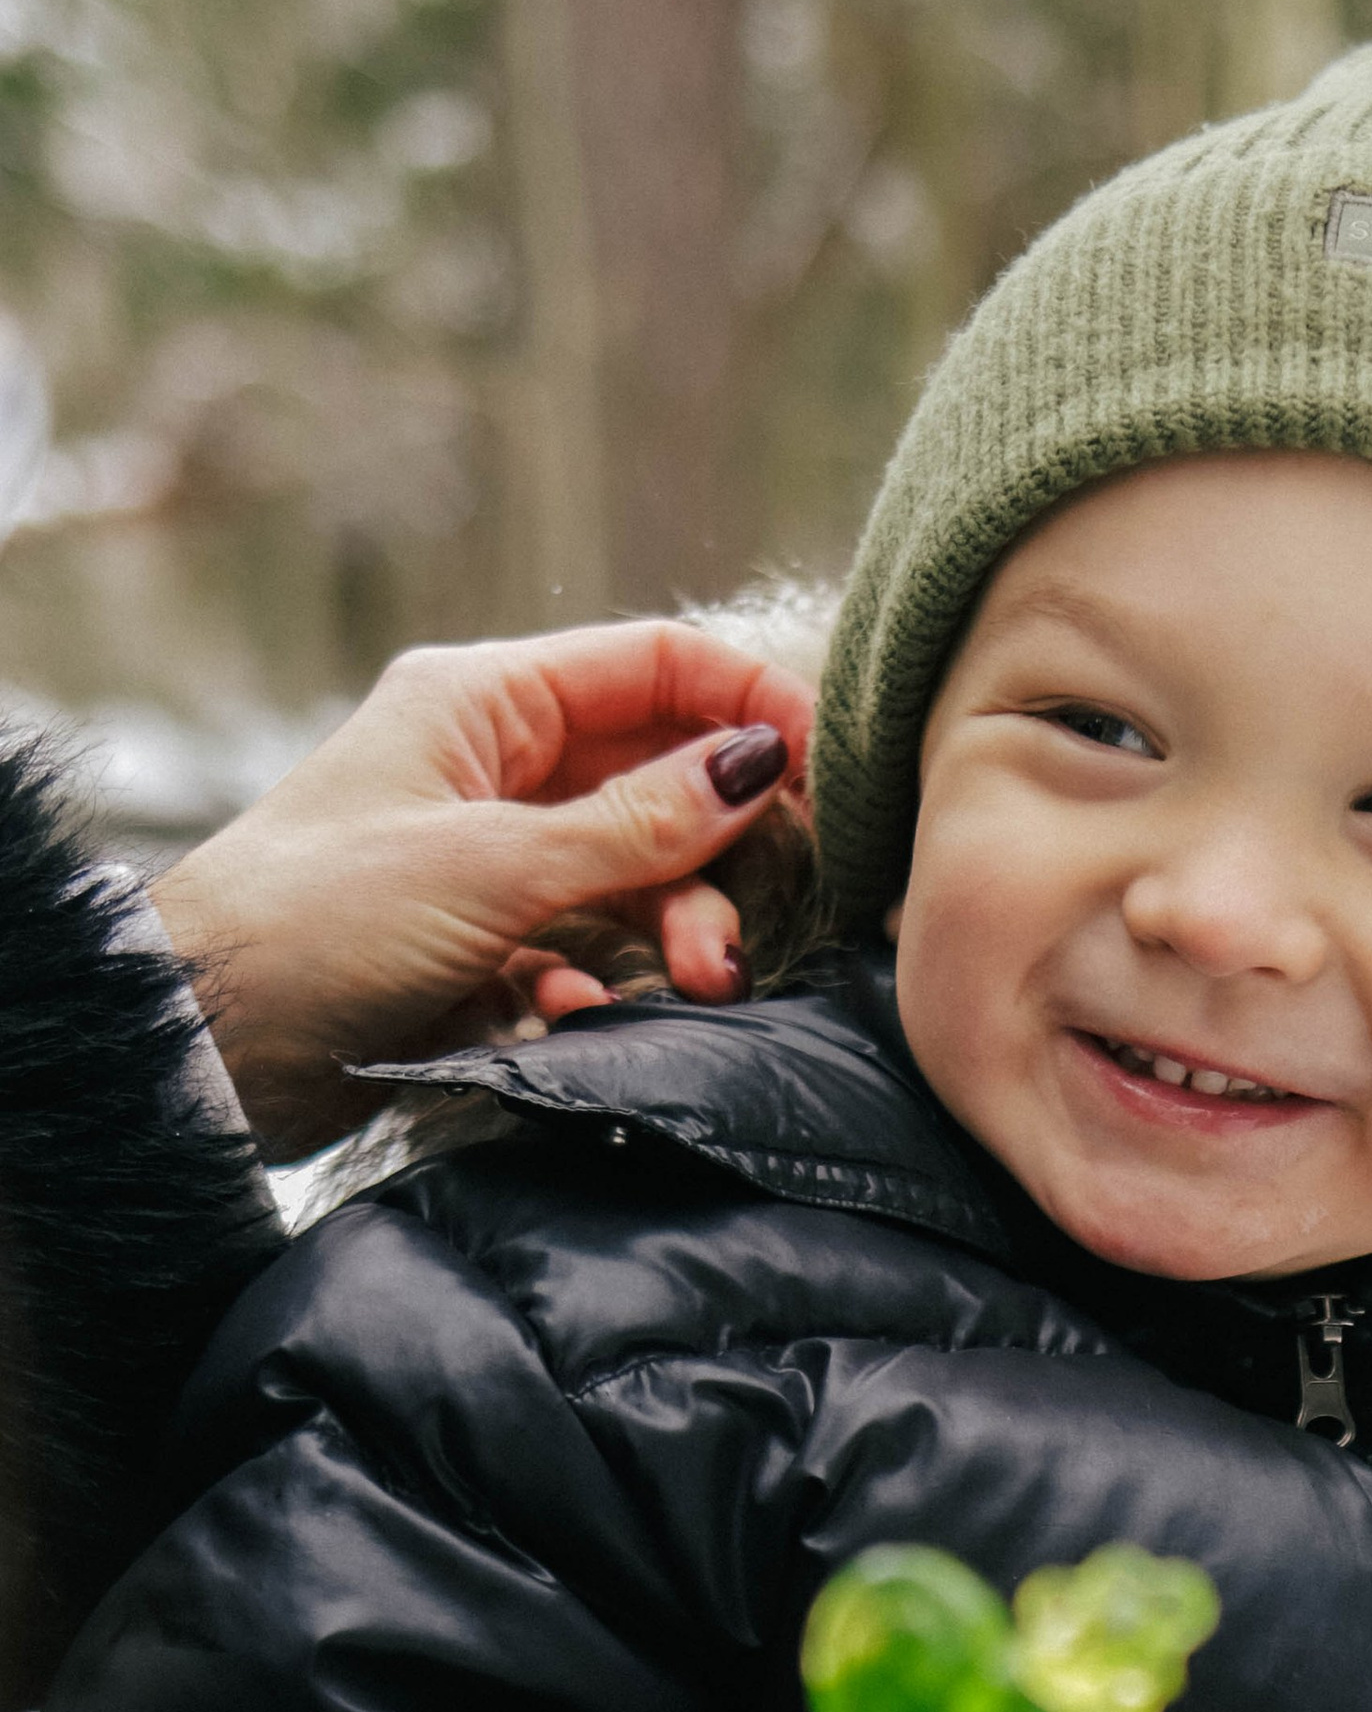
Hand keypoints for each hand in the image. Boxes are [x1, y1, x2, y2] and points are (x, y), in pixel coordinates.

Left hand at [151, 622, 815, 1156]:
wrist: (204, 1045)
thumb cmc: (320, 923)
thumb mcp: (495, 867)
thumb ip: (639, 824)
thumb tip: (759, 765)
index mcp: (483, 701)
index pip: (655, 666)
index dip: (748, 707)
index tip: (826, 774)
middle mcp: (491, 765)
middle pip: (657, 781)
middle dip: (709, 859)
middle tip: (730, 940)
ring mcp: (485, 856)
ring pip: (630, 875)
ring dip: (669, 934)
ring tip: (687, 991)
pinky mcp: (476, 944)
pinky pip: (579, 950)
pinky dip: (592, 987)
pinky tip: (568, 1021)